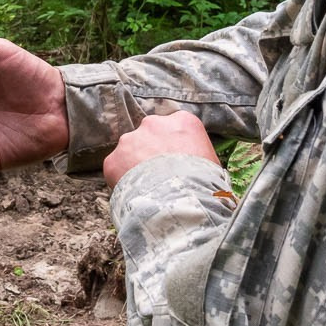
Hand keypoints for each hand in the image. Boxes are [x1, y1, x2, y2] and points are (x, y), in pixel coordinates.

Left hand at [102, 110, 219, 188]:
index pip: (175, 128)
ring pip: (130, 151)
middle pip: (150, 135)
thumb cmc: (204, 186)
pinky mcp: (113, 159)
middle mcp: (154, 123)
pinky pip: (115, 169)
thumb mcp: (212, 164)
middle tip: (158, 176)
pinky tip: (134, 195)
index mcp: (183, 121)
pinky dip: (121, 181)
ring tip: (146, 189)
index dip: (174, 147)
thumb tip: (195, 167)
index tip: (175, 163)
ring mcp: (131, 139)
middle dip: (152, 152)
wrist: (180, 203)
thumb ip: (197, 155)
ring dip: (135, 166)